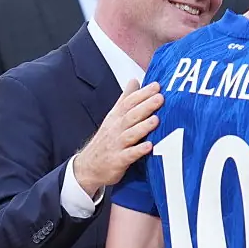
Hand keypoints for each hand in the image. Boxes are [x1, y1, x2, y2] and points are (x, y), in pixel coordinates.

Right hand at [73, 80, 162, 196]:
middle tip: (160, 97)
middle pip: (131, 115)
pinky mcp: (118, 161)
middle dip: (146, 106)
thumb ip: (125, 99)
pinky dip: (138, 150)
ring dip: (143, 126)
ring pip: (130, 134)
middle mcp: (116, 129)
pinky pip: (129, 155)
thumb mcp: (113, 117)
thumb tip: (134, 80)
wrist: (88, 167)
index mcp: (116, 117)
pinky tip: (149, 146)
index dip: (142, 94)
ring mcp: (116, 145)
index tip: (156, 86)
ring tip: (156, 119)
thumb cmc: (107, 140)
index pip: (128, 102)